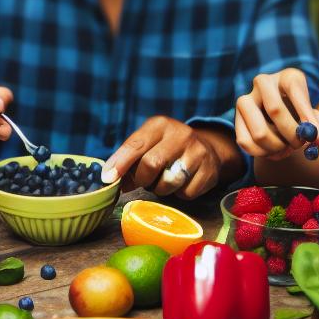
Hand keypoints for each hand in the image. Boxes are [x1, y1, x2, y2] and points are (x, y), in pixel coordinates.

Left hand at [102, 116, 228, 199]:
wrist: (207, 149)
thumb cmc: (167, 148)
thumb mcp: (148, 143)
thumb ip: (129, 159)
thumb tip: (111, 180)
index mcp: (160, 125)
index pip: (135, 144)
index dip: (120, 163)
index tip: (108, 178)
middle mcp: (181, 134)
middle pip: (151, 164)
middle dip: (142, 179)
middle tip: (144, 181)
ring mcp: (198, 152)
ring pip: (169, 182)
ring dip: (160, 189)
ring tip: (164, 180)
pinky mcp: (210, 171)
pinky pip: (186, 193)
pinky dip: (179, 194)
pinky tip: (182, 183)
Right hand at [234, 68, 318, 159]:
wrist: (281, 118)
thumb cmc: (301, 116)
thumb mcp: (315, 117)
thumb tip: (317, 139)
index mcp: (287, 76)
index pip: (295, 90)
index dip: (306, 115)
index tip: (318, 138)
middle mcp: (263, 82)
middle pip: (275, 110)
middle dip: (291, 134)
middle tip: (300, 145)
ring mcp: (246, 99)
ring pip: (260, 133)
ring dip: (277, 148)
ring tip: (287, 148)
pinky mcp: (236, 118)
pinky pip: (246, 143)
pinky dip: (263, 154)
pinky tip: (274, 151)